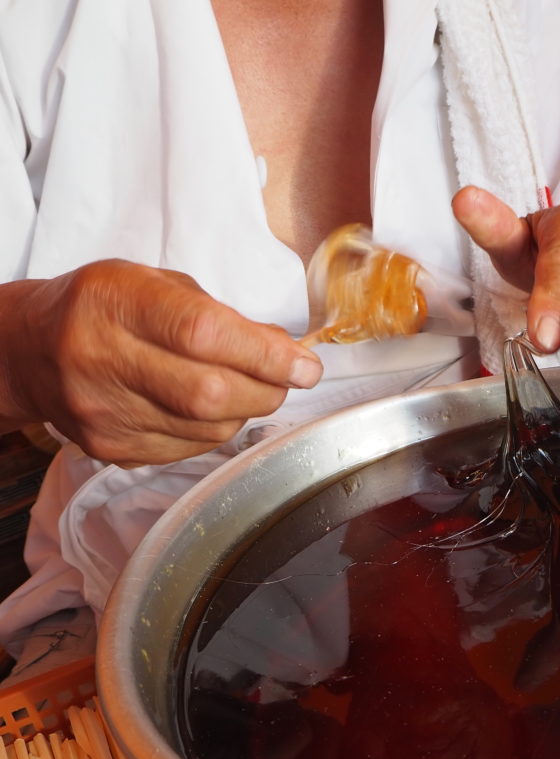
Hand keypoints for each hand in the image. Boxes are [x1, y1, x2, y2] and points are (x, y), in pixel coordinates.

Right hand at [1, 259, 322, 465]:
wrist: (30, 350)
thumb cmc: (104, 307)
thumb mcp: (157, 283)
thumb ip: (222, 315)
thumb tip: (285, 350)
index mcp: (117, 303)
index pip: (205, 334)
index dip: (266, 354)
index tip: (305, 366)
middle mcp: (103, 359)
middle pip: (210, 393)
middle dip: (268, 390)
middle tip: (287, 379)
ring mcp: (105, 412)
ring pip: (207, 429)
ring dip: (246, 411)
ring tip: (246, 387)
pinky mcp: (112, 449)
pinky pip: (190, 450)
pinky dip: (216, 430)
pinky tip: (210, 408)